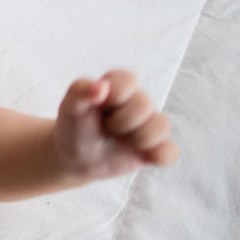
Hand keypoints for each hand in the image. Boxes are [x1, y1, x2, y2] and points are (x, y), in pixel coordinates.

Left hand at [54, 70, 178, 180]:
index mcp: (118, 85)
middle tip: (105, 128)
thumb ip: (79, 91)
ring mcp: (149, 125)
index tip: (97, 106)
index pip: (128, 80)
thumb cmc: (74, 127)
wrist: (74, 158)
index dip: (113, 96)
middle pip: (145, 105)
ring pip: (162, 126)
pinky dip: (157, 156)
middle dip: (120, 122)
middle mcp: (138, 102)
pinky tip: (138, 156)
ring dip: (136, 139)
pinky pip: (171, 152)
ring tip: (118, 142)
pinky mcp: (155, 148)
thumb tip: (101, 86)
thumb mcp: (69, 109)